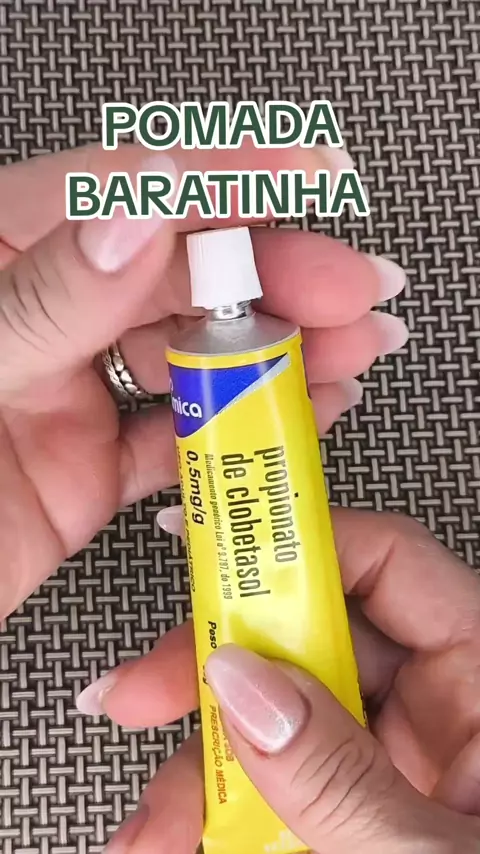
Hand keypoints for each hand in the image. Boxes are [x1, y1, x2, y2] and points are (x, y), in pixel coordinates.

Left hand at [0, 141, 405, 616]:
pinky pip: (179, 440)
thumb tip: (136, 219)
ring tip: (351, 352)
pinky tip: (300, 412)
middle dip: (275, 276)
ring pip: (189, 357)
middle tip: (350, 290)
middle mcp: (38, 317)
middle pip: (175, 276)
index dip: (221, 175)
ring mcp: (66, 394)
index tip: (305, 172)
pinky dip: (243, 430)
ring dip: (277, 352)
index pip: (120, 191)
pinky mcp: (86, 469)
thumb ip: (46, 296)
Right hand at [95, 509, 479, 851]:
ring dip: (198, 767)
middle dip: (213, 667)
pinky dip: (219, 811)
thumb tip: (245, 688)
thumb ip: (341, 778)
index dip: (301, 545)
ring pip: (274, 717)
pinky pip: (276, 780)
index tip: (217, 550)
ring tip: (150, 830)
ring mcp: (392, 758)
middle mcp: (439, 706)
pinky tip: (181, 839)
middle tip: (141, 690)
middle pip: (307, 639)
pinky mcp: (355, 807)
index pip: (387, 565)